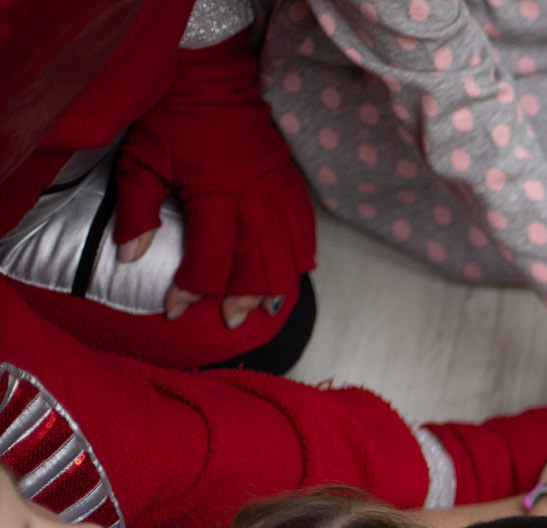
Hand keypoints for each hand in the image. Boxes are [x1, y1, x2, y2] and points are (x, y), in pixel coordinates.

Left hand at [111, 34, 315, 329]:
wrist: (210, 77)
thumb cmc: (170, 118)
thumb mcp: (140, 160)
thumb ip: (135, 211)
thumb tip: (129, 258)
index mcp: (214, 192)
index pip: (210, 256)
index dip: (192, 289)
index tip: (175, 309)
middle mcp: (252, 197)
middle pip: (259, 262)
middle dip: (243, 298)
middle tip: (228, 320)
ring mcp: (276, 191)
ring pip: (288, 252)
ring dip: (276, 285)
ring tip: (264, 309)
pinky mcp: (290, 183)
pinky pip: (305, 229)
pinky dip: (301, 256)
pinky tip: (294, 273)